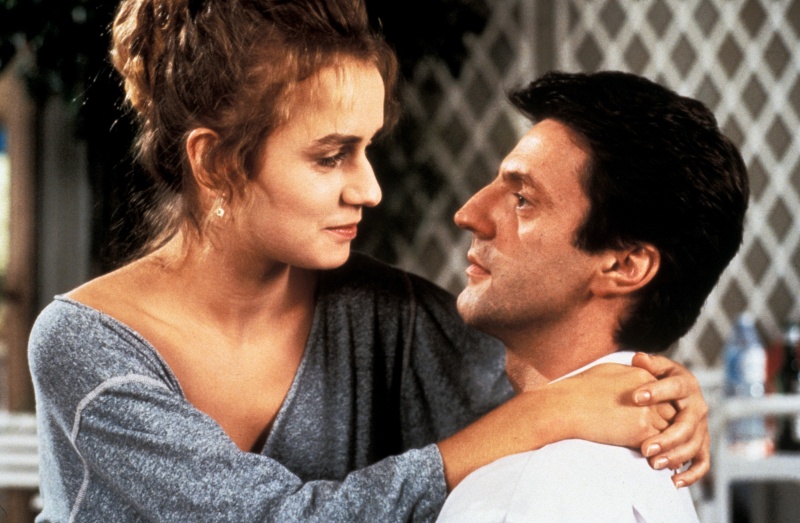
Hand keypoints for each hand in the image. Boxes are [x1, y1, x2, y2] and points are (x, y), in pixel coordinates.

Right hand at [551, 363, 675, 447]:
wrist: (568, 405)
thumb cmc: (580, 388)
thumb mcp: (609, 371)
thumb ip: (629, 376)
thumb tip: (636, 386)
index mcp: (643, 375)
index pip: (666, 392)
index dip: (666, 406)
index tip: (664, 418)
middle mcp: (650, 393)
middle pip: (674, 410)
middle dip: (674, 425)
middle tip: (674, 438)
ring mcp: (647, 412)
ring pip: (673, 429)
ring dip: (672, 442)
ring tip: (670, 454)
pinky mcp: (641, 431)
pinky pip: (661, 444)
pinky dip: (663, 453)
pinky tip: (659, 460)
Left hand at [631, 352, 709, 487]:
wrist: (676, 390)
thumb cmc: (660, 377)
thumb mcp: (656, 366)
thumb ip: (648, 363)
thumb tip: (639, 359)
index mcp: (686, 384)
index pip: (674, 387)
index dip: (657, 391)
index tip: (635, 397)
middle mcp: (697, 407)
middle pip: (686, 425)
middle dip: (667, 438)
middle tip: (644, 448)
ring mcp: (701, 427)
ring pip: (693, 446)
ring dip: (675, 457)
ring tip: (653, 463)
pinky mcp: (702, 444)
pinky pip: (702, 463)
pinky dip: (692, 474)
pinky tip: (674, 481)